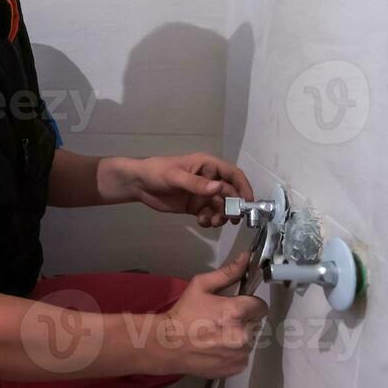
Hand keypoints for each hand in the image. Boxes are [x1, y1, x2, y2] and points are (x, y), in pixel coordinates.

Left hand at [126, 153, 254, 227]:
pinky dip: (209, 220)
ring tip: (212, 222)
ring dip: (221, 216)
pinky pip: (209, 214)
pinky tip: (202, 222)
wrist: (139, 184)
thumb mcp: (176, 177)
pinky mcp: (195, 206)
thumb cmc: (156, 172)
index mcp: (208, 165)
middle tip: (230, 220)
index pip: (233, 174)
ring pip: (221, 207)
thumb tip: (219, 188)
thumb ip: (197, 184)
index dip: (244, 187)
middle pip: (230, 194)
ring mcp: (202, 193)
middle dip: (232, 207)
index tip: (249, 203)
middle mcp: (209, 179)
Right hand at [152, 251, 267, 378]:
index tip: (237, 306)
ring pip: (250, 340)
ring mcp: (240, 353)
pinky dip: (234, 353)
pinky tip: (217, 349)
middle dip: (243, 320)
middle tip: (222, 321)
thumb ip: (227, 273)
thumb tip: (246, 257)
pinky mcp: (236, 367)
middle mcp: (243, 333)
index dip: (249, 304)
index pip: (261, 306)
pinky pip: (243, 356)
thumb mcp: (201, 286)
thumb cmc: (184, 313)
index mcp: (237, 311)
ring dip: (239, 337)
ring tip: (218, 336)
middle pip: (255, 323)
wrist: (168, 345)